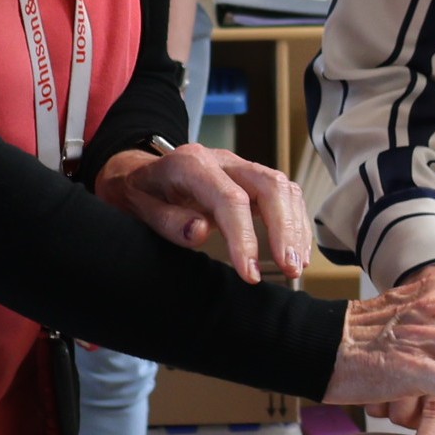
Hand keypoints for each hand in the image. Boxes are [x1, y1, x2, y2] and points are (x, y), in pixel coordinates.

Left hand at [96, 143, 309, 281]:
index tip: (250, 273)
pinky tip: (297, 250)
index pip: (230, 199)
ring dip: (295, 227)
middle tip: (290, 268)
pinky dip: (295, 222)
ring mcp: (239, 167)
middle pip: (269, 185)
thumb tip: (200, 232)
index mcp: (191, 164)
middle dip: (284, 229)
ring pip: (282, 187)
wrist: (138, 174)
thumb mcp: (138, 208)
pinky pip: (284, 194)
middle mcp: (221, 160)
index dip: (245, 238)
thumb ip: (167, 221)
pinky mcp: (251, 179)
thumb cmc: (140, 194)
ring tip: (297, 265)